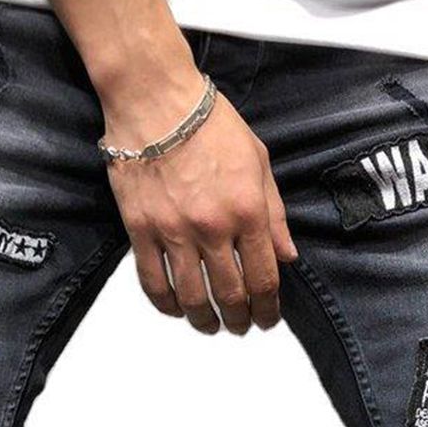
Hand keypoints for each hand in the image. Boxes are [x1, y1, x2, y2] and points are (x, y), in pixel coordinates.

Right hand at [103, 88, 297, 334]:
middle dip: (240, 319)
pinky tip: (176, 310)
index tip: (268, 318)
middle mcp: (213, 227)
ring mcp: (175, 232)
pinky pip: (154, 282)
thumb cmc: (208, 123)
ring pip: (193, 297)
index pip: (265, 278)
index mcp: (248, 210)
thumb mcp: (258, 161)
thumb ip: (274, 213)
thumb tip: (286, 255)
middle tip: (241, 326)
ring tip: (210, 325)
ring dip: (205, 320)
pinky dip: (167, 304)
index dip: (269, 308)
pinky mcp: (141, 230)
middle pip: (231, 295)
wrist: (156, 100)